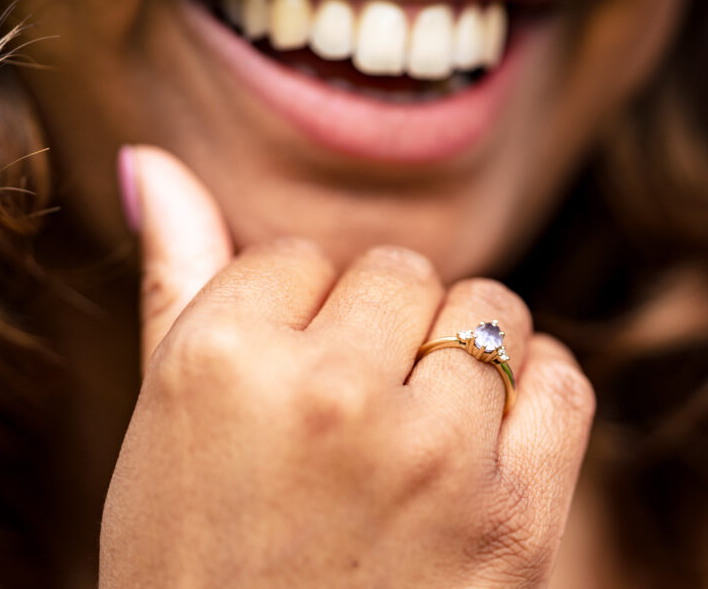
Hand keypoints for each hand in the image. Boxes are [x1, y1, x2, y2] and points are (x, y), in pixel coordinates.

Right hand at [100, 146, 594, 587]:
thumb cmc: (197, 561)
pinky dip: (534, 390)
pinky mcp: (517, 515)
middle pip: (398, 271)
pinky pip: (561, 380)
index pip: (299, 255)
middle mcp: (328, 393)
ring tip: (410, 428)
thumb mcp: (162, 421)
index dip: (294, 316)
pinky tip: (484, 433)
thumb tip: (146, 159)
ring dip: (455, 353)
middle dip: (375, 326)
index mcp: (221, 359)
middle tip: (346, 411)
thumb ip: (171, 276)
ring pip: (485, 311)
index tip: (284, 384)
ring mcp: (430, 453)